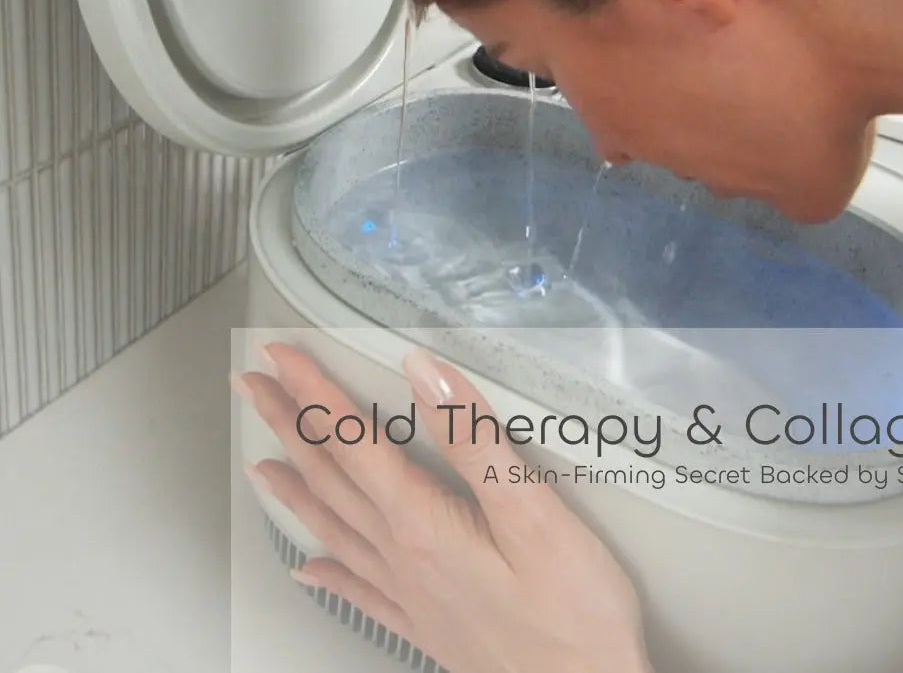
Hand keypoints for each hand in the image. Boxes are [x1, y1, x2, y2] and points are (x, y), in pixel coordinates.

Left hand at [233, 343, 653, 672]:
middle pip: (331, 477)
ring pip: (335, 527)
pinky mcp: (427, 624)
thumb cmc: (572, 615)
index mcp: (423, 522)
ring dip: (295, 486)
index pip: (353, 440)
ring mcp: (410, 594)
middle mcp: (403, 557)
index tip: (281, 355)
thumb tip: (425, 374)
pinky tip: (308, 568)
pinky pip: (358, 590)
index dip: (314, 392)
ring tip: (261, 462)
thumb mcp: (533, 513)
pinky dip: (327, 571)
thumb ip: (474, 439)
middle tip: (252, 385)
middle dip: (289, 424)